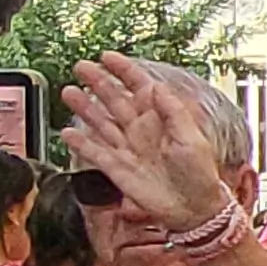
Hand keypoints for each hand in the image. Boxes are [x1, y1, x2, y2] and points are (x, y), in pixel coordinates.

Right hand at [58, 54, 232, 230]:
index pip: (139, 86)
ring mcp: (127, 148)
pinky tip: (67, 133)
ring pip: (101, 122)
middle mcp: (140, 129)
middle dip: (98, 82)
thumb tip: (156, 86)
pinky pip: (95, 152)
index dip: (123, 71)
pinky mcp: (117, 168)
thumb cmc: (199, 173)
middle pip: (114, 99)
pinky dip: (81, 143)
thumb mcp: (192, 137)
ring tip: (69, 92)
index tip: (107, 57)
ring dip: (85, 107)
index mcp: (160, 118)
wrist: (193, 208)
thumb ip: (173, 111)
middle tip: (81, 67)